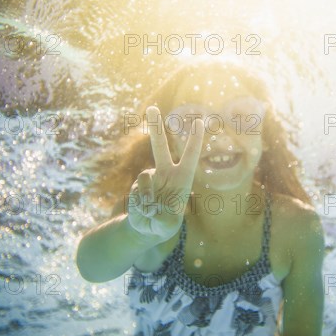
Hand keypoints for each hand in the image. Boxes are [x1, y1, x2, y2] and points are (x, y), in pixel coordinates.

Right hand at [128, 106, 204, 239]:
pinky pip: (137, 191)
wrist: (146, 227)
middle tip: (152, 107)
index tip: (199, 122)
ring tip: (150, 211)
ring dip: (147, 196)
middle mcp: (165, 173)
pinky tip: (143, 212)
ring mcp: (150, 178)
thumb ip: (161, 216)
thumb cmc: (164, 225)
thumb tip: (147, 200)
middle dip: (155, 127)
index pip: (190, 156)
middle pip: (160, 146)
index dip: (194, 140)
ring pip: (144, 178)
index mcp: (182, 179)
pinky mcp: (136, 185)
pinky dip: (140, 204)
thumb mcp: (168, 225)